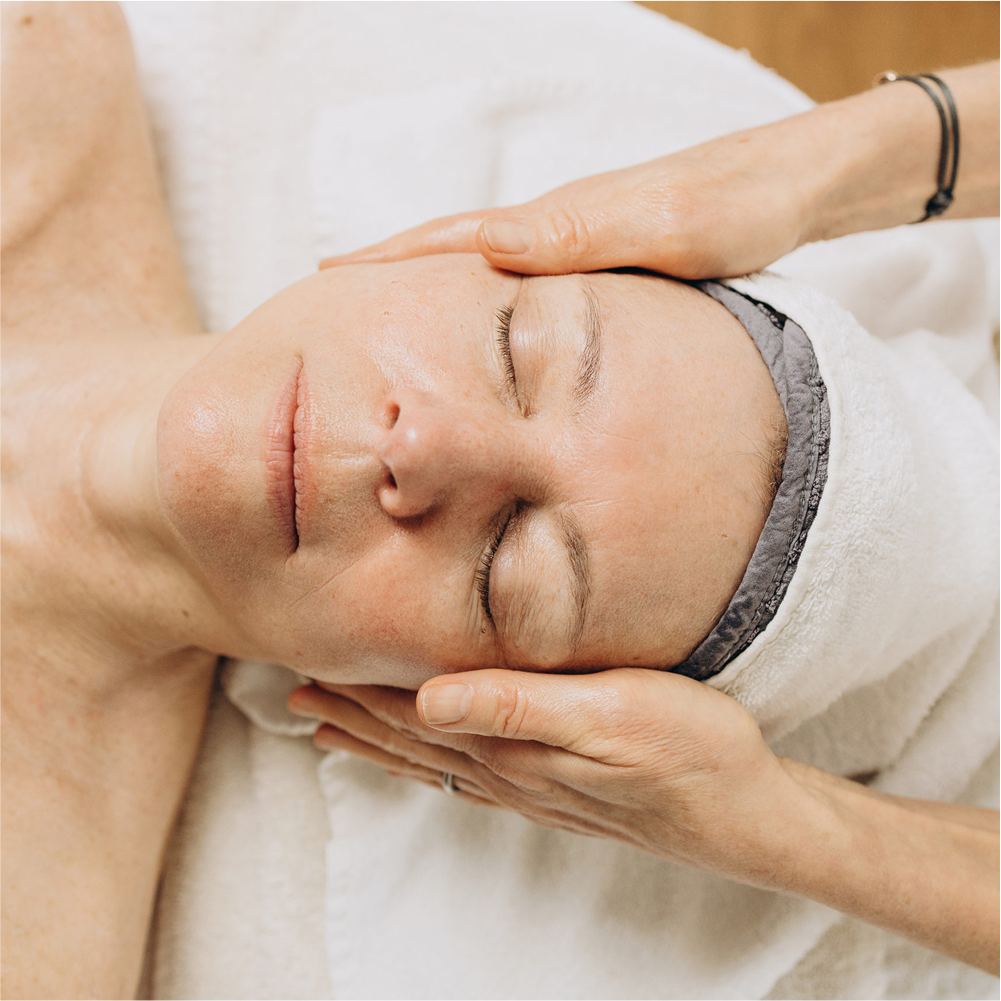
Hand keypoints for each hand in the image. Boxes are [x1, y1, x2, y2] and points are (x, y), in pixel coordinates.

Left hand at [288, 668, 806, 883]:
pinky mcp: (556, 786)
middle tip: (296, 695)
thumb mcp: (609, 714)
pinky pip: (467, 775)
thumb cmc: (687, 752)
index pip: (413, 712)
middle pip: (410, 739)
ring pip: (432, 760)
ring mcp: (530, 784)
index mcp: (512, 742)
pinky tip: (429, 757)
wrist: (743, 812)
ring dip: (378, 742)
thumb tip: (429, 698)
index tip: (306, 668)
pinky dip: (428, 762)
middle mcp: (509, 768)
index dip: (356, 689)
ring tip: (335, 730)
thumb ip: (517, 704)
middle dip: (350, 714)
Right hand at [319, 127, 820, 279]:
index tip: (323, 279)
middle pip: (450, 246)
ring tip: (383, 311)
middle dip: (386, 270)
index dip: (384, 261)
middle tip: (329, 297)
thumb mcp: (662, 228)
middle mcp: (555, 227)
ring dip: (426, 281)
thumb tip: (487, 243)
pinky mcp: (600, 253)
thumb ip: (578, 236)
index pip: (449, 239)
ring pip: (481, 261)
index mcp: (556, 224)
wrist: (792, 186)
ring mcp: (575, 238)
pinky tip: (478, 311)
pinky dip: (478, 289)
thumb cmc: (736, 209)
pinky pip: (518, 273)